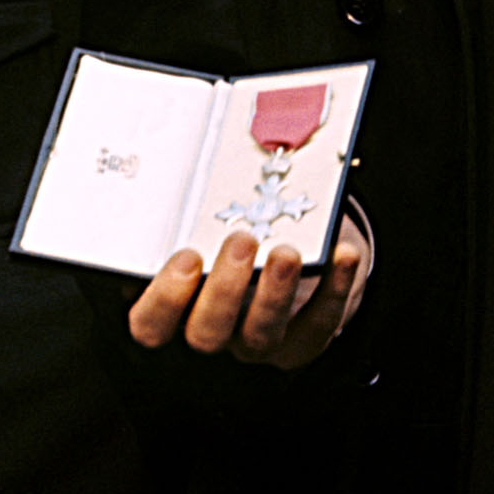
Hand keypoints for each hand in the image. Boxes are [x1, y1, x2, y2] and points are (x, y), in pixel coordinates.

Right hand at [130, 209, 370, 370]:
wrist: (281, 264)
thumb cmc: (226, 234)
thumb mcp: (200, 220)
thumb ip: (190, 204)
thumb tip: (200, 151)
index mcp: (175, 306)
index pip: (150, 324)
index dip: (164, 299)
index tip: (186, 256)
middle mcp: (211, 331)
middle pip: (206, 334)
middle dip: (223, 289)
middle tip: (241, 240)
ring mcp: (256, 341)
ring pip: (260, 335)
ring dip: (275, 294)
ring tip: (287, 252)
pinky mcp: (301, 342)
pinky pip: (318, 324)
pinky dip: (335, 289)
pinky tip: (343, 254)